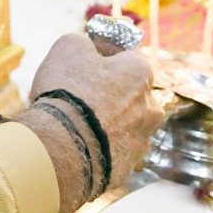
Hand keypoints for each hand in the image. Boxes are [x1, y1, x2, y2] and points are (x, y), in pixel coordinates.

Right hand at [13, 32, 167, 212]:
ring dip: (107, 126)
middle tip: (79, 99)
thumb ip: (84, 42)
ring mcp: (141, 141)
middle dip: (109, 96)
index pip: (127, 57)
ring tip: (76, 129)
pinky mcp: (127, 169)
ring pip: (124, 128)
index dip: (103, 58)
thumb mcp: (68, 47)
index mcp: (141, 73)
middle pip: (130, 95)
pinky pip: (113, 154)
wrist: (61, 149)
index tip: (84, 64)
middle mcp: (151, 107)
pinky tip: (78, 149)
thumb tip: (87, 48)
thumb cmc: (67, 91)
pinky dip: (99, 151)